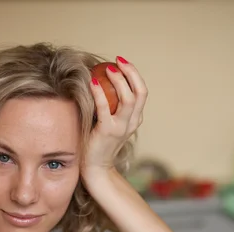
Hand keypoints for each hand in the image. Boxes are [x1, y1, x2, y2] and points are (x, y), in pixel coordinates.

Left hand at [83, 56, 147, 180]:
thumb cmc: (96, 144)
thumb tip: (100, 82)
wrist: (94, 169)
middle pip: (140, 92)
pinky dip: (99, 92)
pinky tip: (91, 82)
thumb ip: (110, 108)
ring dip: (119, 80)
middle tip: (118, 61)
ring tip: (107, 69)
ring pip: (129, 99)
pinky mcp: (107, 131)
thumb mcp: (109, 123)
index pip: (142, 93)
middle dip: (131, 73)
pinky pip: (105, 107)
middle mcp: (132, 123)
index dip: (134, 75)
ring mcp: (121, 128)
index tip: (122, 63)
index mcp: (135, 120)